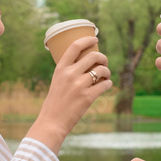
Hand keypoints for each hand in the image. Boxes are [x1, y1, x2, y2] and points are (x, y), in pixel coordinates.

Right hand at [26, 37, 111, 154]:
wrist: (52, 122)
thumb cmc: (54, 102)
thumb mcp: (56, 82)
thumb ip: (68, 72)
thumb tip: (85, 65)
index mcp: (61, 69)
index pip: (75, 46)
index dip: (87, 40)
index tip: (95, 39)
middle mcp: (70, 74)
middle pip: (93, 56)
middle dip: (103, 58)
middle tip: (104, 62)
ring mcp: (79, 85)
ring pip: (102, 70)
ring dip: (107, 72)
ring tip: (105, 76)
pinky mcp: (88, 97)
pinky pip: (105, 84)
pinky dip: (108, 84)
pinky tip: (106, 85)